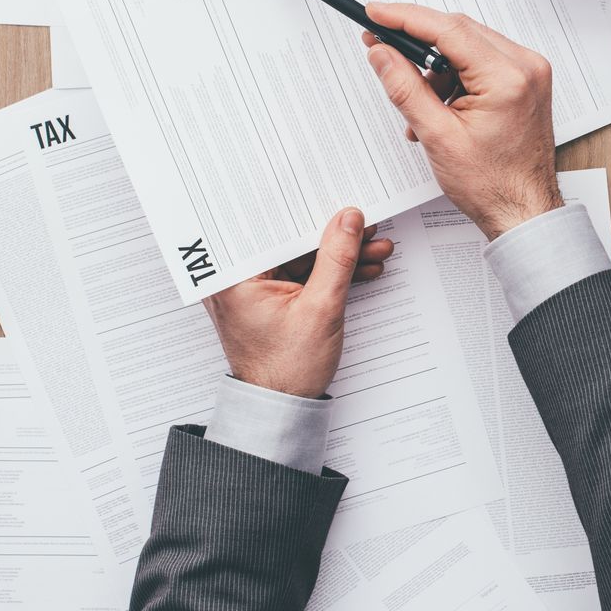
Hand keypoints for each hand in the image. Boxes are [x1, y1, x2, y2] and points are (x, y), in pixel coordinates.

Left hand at [202, 207, 393, 396]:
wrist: (281, 409)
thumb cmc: (286, 370)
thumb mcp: (320, 309)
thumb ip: (337, 259)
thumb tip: (349, 218)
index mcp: (234, 275)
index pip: (273, 228)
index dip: (310, 211)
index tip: (339, 201)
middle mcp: (238, 278)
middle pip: (291, 241)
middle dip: (334, 236)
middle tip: (365, 225)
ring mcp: (255, 289)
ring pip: (302, 258)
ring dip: (340, 255)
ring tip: (375, 248)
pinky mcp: (272, 300)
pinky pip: (303, 275)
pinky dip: (330, 273)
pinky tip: (363, 268)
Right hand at [360, 4, 563, 239]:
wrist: (523, 210)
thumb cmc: (492, 184)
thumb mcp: (437, 136)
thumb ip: (405, 88)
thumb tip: (382, 53)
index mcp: (507, 78)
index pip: (448, 29)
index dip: (405, 17)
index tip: (376, 13)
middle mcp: (525, 67)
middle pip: (458, 31)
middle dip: (418, 44)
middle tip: (382, 50)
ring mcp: (529, 73)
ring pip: (467, 47)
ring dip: (437, 70)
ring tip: (423, 110)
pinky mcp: (526, 81)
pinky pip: (481, 62)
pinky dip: (455, 79)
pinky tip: (443, 109)